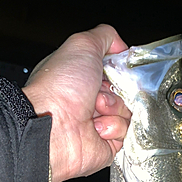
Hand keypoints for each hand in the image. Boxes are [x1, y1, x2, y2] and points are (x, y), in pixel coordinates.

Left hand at [22, 24, 130, 181]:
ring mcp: (98, 124)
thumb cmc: (59, 89)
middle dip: (115, 91)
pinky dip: (113, 128)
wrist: (53, 128)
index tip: (114, 71)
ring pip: (128, 113)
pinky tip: (96, 128)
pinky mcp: (106, 145)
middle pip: (125, 93)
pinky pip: (126, 133)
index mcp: (82, 79)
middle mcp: (89, 102)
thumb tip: (121, 45)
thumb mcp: (82, 46)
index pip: (115, 73)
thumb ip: (105, 36)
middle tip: (98, 94)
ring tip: (95, 112)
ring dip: (115, 109)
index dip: (118, 71)